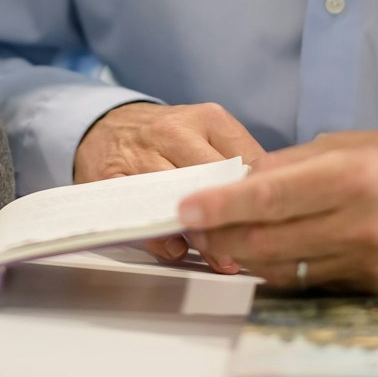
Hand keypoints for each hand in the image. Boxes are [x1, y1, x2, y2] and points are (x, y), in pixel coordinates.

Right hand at [74, 101, 264, 270]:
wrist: (108, 124)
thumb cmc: (167, 138)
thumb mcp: (206, 133)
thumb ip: (236, 162)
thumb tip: (266, 206)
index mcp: (208, 118)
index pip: (246, 159)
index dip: (259, 195)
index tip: (269, 220)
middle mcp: (174, 131)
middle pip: (214, 181)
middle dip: (233, 218)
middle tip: (247, 246)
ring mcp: (142, 153)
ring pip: (179, 197)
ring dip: (201, 234)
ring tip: (220, 258)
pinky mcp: (112, 175)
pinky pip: (142, 211)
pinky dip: (161, 237)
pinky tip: (177, 248)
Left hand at [177, 129, 377, 293]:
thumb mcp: (351, 142)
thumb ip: (292, 164)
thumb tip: (243, 181)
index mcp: (348, 178)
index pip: (268, 198)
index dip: (220, 206)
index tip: (186, 207)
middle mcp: (356, 224)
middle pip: (265, 241)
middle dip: (221, 235)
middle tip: (194, 225)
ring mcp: (364, 262)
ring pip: (281, 269)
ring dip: (245, 255)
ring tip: (224, 237)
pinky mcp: (371, 286)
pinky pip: (310, 282)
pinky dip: (281, 268)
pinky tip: (269, 251)